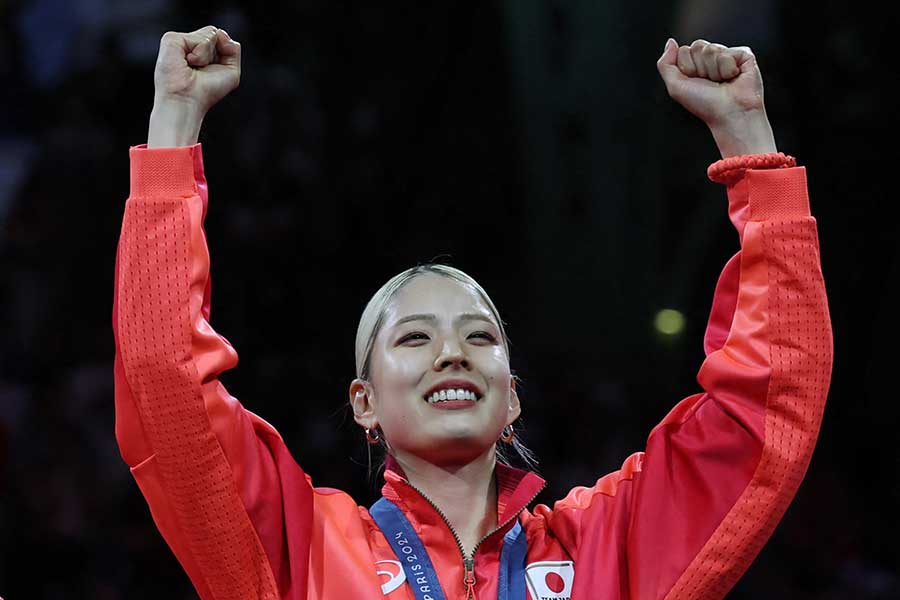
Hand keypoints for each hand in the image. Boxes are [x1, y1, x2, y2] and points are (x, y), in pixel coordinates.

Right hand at [154, 26, 240, 111]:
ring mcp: (180, 41)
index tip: (211, 72)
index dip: (223, 54)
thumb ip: (233, 49)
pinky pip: (201, 38)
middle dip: (217, 54)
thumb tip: (221, 32)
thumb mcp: (231, 72)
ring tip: (193, 68)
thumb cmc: (206, 92)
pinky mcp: (172, 39)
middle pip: (216, 33)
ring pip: (211, 33)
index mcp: (201, 51)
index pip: (220, 38)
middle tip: (202, 70)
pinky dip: (200, 54)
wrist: (187, 101)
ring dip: (208, 56)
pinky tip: (188, 63)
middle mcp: (189, 45)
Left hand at [657, 38, 776, 156]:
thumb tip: (671, 42)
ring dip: (713, 71)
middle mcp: (712, 58)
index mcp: (696, 63)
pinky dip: (727, 69)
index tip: (696, 83)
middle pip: (697, 46)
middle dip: (699, 68)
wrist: (729, 114)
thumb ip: (665, 64)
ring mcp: (728, 55)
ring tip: (722, 82)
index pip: (684, 50)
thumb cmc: (704, 104)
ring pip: (711, 49)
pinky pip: (727, 53)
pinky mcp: (744, 55)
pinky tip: (733, 78)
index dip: (687, 68)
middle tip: (710, 83)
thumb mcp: (675, 87)